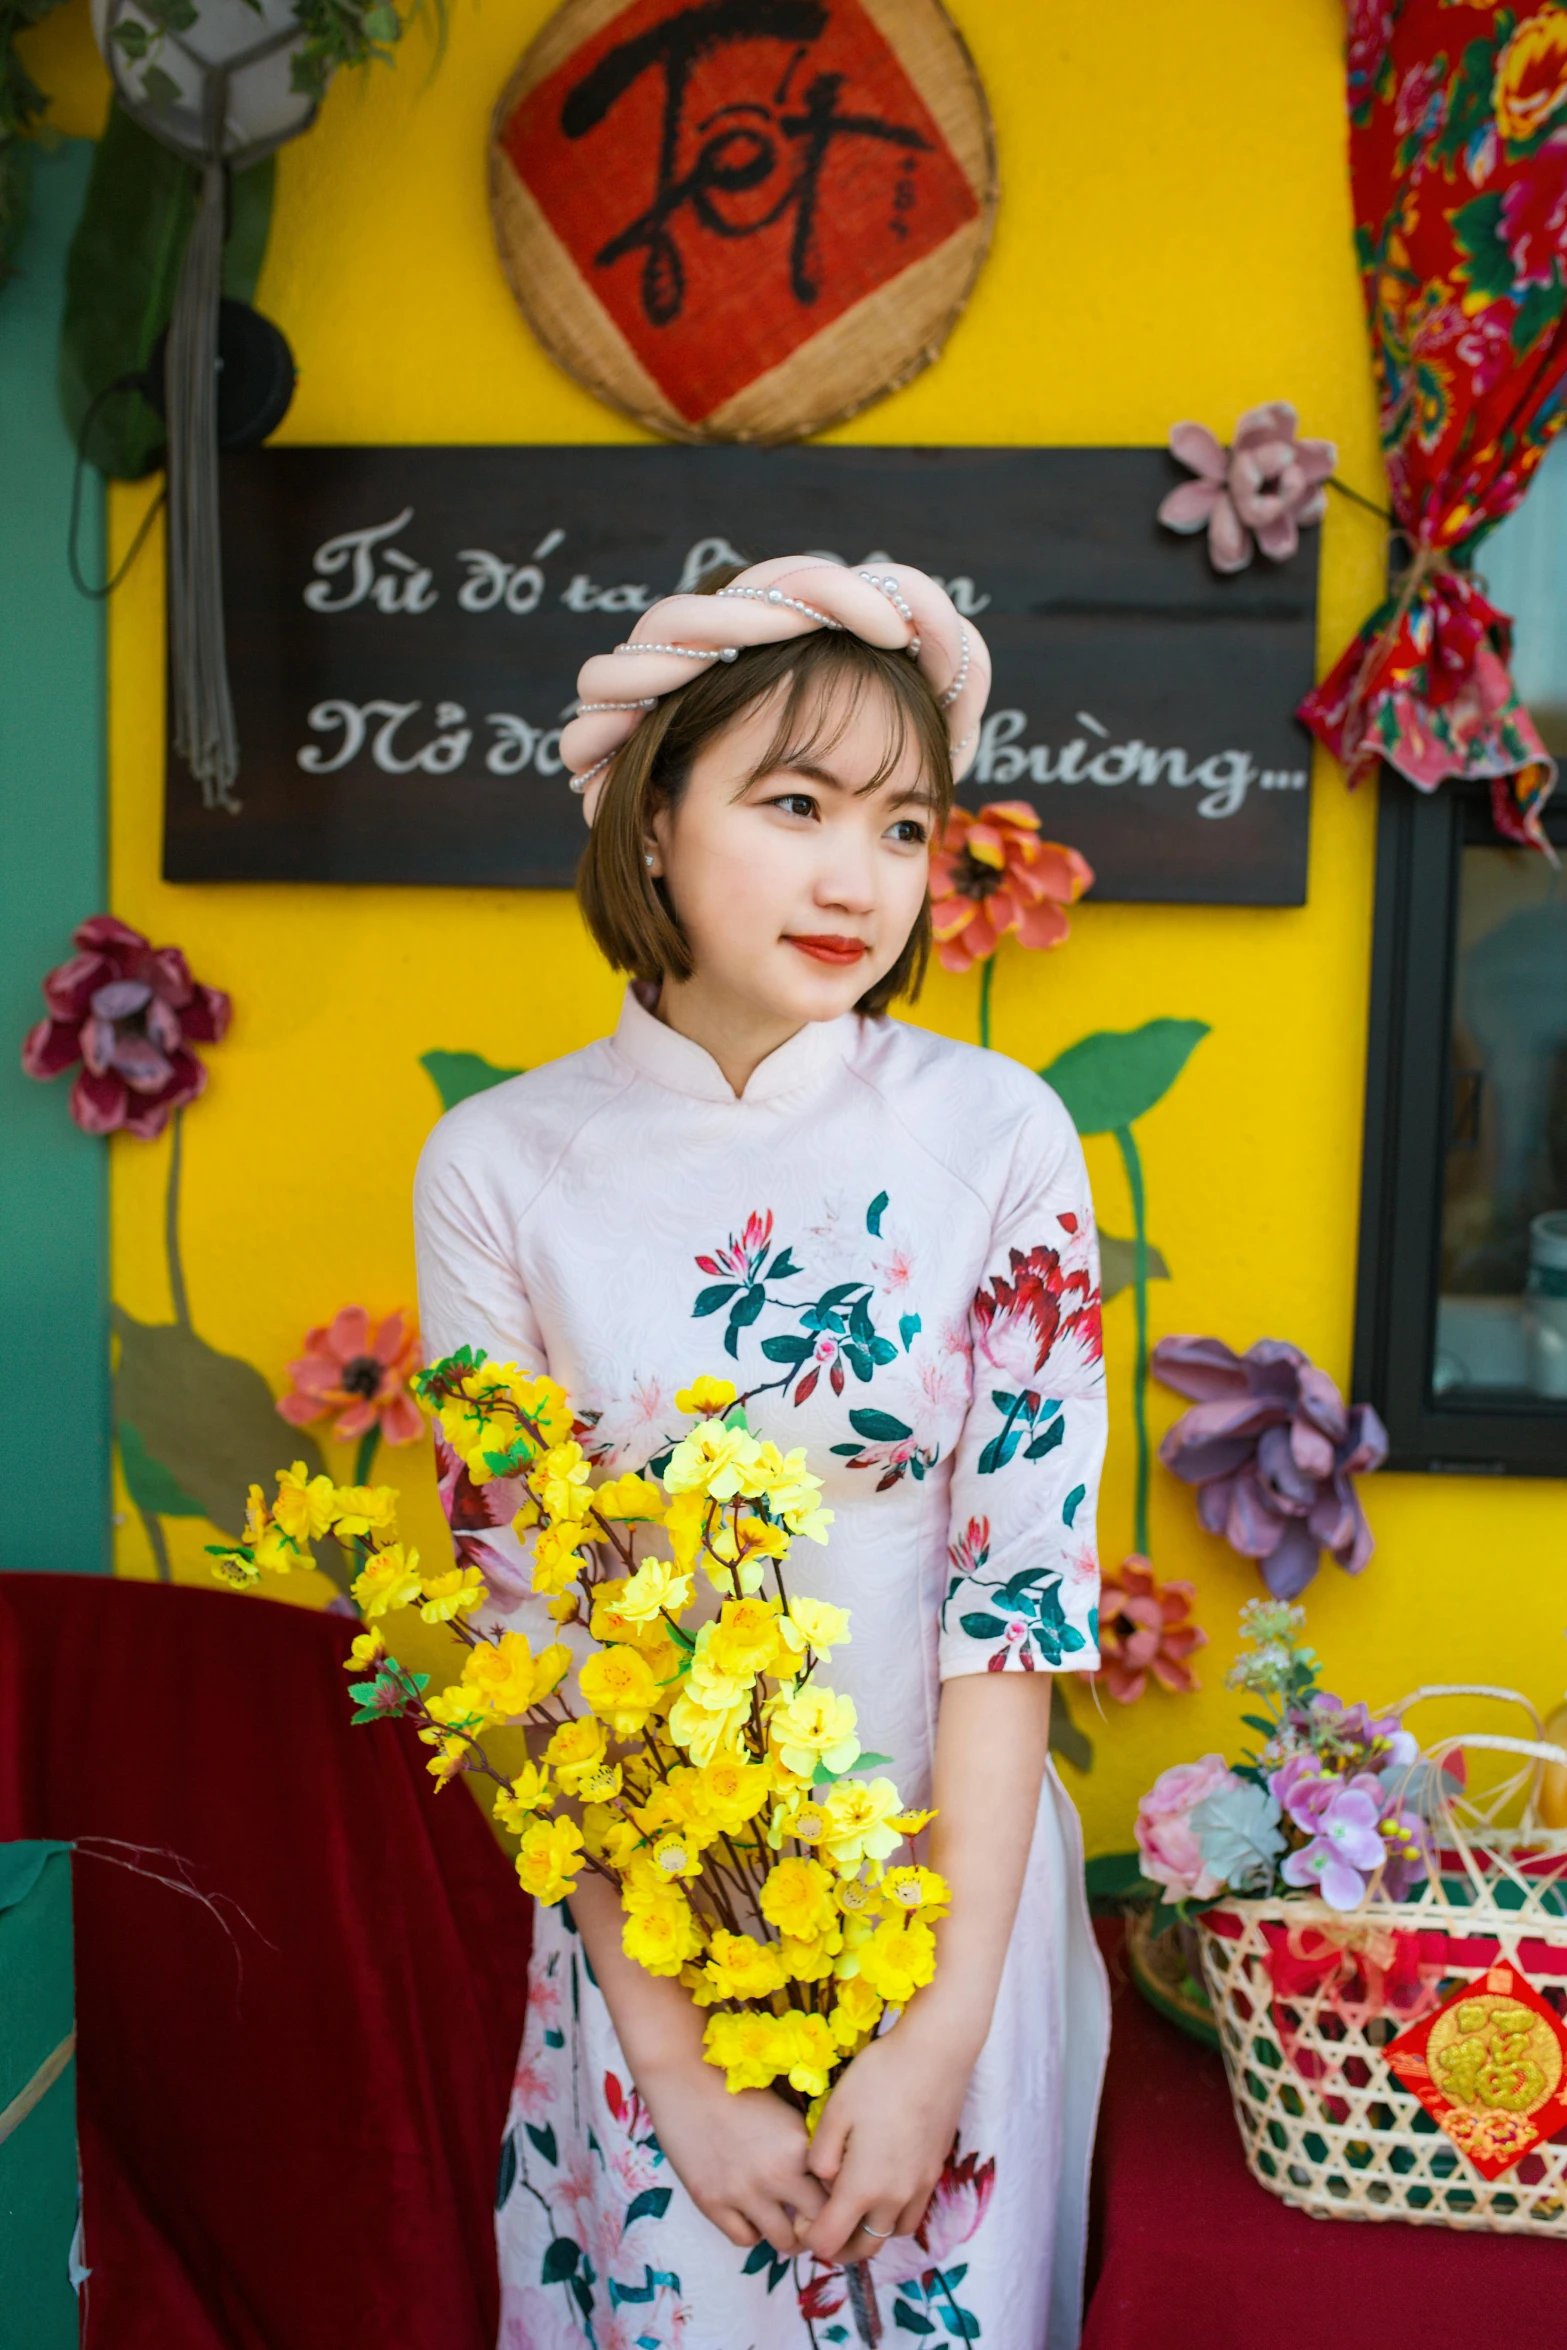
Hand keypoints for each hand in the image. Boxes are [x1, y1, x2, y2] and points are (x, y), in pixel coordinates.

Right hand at [635, 2048, 826, 2255]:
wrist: (685, 2078)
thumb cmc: (738, 2088)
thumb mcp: (785, 2113)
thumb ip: (806, 2148)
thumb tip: (826, 2183)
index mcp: (801, 2146)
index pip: (837, 2193)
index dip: (839, 2200)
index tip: (834, 2203)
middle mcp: (778, 2174)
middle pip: (817, 2225)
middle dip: (819, 2226)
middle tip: (812, 2223)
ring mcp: (744, 2192)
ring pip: (784, 2241)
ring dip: (788, 2236)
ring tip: (784, 2225)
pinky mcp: (713, 2203)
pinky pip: (746, 2239)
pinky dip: (752, 2232)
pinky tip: (750, 2216)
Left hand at [799, 2012, 975, 2265]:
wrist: (935, 2055)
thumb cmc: (879, 2077)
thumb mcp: (835, 2111)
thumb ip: (821, 2156)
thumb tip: (823, 2181)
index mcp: (863, 2187)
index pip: (829, 2242)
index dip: (808, 2236)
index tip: (801, 2214)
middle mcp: (895, 2198)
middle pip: (863, 2249)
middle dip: (837, 2245)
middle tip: (821, 2220)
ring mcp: (920, 2188)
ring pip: (890, 2234)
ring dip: (868, 2232)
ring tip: (852, 2205)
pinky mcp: (935, 2172)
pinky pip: (912, 2214)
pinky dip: (893, 2215)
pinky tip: (881, 2185)